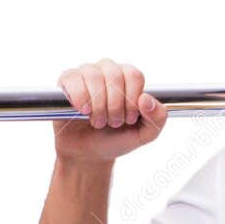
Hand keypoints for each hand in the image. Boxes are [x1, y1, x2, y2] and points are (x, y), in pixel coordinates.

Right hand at [53, 58, 168, 164]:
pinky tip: (83, 111)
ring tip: (98, 121)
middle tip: (113, 123)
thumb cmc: (116, 138)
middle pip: (114, 75)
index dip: (132, 100)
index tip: (129, 119)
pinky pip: (73, 79)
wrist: (89, 153)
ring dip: (98, 105)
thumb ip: (157, 118)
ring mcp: (86, 73)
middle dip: (115, 106)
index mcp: (128, 78)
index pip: (133, 75)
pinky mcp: (67, 81)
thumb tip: (146, 99)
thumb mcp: (144, 134)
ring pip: (94, 76)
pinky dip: (80, 98)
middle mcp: (108, 70)